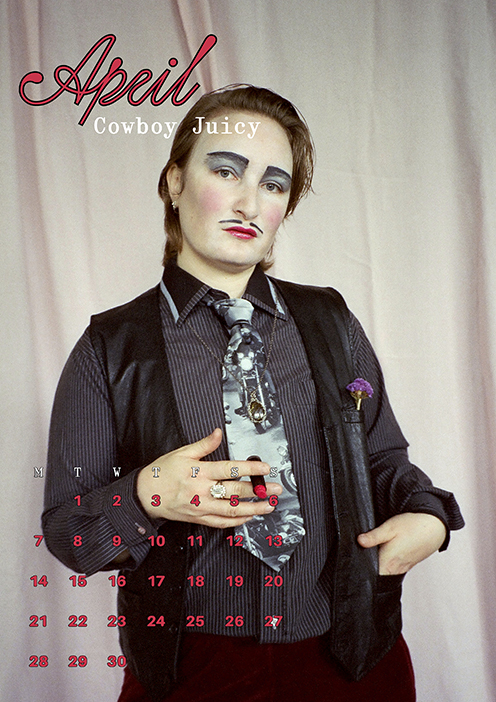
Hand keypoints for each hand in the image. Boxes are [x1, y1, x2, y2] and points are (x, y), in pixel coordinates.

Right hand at [136, 428, 281, 526]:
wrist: (145, 495)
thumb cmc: (163, 473)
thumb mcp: (182, 453)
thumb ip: (204, 445)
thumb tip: (218, 433)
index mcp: (199, 472)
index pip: (229, 469)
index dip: (249, 469)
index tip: (265, 468)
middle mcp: (202, 491)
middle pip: (235, 491)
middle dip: (258, 490)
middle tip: (276, 489)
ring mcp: (201, 507)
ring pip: (231, 510)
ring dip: (253, 508)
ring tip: (269, 506)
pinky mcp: (199, 518)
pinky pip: (221, 522)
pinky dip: (237, 521)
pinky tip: (249, 517)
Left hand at [357, 512, 446, 574]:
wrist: (434, 527)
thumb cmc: (412, 526)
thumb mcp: (389, 527)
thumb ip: (374, 536)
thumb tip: (359, 541)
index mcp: (388, 562)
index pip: (371, 576)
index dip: (361, 574)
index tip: (354, 568)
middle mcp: (395, 569)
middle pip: (377, 576)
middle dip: (367, 570)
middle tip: (359, 560)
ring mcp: (402, 568)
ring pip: (385, 573)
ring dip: (377, 567)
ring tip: (371, 556)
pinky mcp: (407, 565)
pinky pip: (393, 569)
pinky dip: (387, 565)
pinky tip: (384, 554)